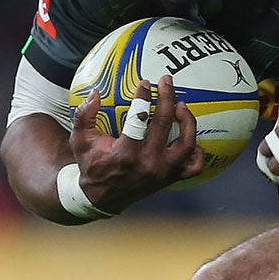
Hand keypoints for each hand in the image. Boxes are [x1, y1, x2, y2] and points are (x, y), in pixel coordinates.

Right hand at [69, 75, 203, 211]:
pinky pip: (194, 166)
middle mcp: (148, 164)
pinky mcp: (171, 178)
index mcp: (126, 154)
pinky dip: (198, 152)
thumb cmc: (91, 165)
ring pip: (186, 144)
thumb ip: (84, 116)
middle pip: (164, 124)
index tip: (145, 83)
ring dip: (187, 121)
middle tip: (167, 81)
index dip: (143, 98)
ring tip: (181, 104)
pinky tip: (190, 136)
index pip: (139, 119)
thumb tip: (94, 93)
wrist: (102, 197)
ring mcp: (163, 172)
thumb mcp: (80, 141)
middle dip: (167, 98)